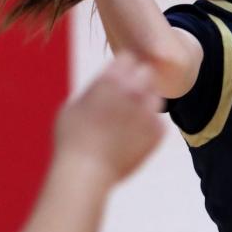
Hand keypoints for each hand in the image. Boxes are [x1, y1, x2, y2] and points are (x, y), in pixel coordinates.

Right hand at [54, 54, 164, 183]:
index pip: (128, 58)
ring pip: (155, 96)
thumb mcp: (73, 106)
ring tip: (126, 121)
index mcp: (112, 78)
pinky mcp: (159, 130)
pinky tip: (131, 138)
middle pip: (146, 73)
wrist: (87, 173)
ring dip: (144, 103)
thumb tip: (103, 87)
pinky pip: (157, 121)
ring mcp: (150, 110)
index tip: (119, 76)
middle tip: (126, 97)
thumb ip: (94, 90)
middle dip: (137, 81)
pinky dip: (148, 127)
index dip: (123, 67)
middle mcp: (135, 90)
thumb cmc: (71, 140)